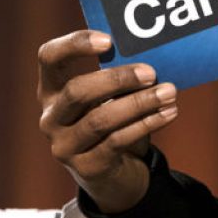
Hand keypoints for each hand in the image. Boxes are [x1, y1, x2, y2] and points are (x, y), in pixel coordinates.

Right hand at [37, 30, 178, 212]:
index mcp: (51, 91)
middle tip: (150, 72)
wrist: (112, 176)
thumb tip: (152, 60)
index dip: (74, 44)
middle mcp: (51, 118)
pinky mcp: (87, 168)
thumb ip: (118, 80)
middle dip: (117, 79)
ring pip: (100, 119)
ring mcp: (65, 146)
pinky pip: (118, 141)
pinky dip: (147, 124)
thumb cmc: (112, 124)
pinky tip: (169, 113)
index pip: (49, 57)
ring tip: (168, 92)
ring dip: (139, 103)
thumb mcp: (108, 99)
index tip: (108, 40)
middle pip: (77, 91)